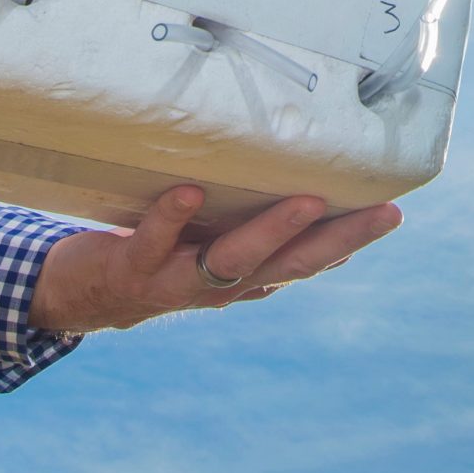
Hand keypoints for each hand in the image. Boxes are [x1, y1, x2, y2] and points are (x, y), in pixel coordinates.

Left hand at [28, 185, 401, 333]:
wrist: (81, 296)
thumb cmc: (159, 253)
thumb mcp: (208, 240)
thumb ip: (247, 220)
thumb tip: (302, 176)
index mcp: (244, 276)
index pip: (309, 261)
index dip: (352, 241)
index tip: (392, 211)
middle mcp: (220, 284)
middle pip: (289, 265)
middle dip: (339, 239)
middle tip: (382, 212)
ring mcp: (179, 278)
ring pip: (234, 259)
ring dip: (272, 230)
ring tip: (307, 200)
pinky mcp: (133, 266)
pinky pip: (155, 242)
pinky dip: (171, 217)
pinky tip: (189, 190)